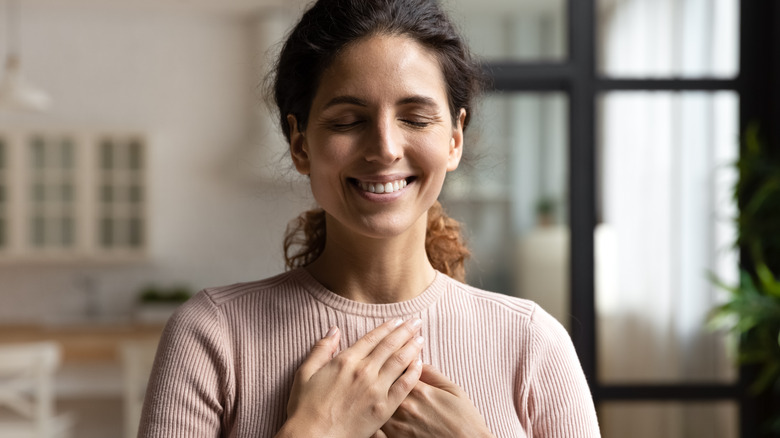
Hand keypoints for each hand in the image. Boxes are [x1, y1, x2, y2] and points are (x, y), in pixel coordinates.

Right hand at [278, 319, 423, 437]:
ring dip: (412, 347)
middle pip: (390, 346)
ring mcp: (376, 390)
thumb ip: (321, 349)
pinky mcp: (384, 408)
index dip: (387, 327)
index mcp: (345, 361)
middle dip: (405, 331)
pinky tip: (420, 364)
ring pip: (400, 362)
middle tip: (416, 321)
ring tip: (421, 337)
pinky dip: (414, 372)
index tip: (397, 320)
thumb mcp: (305, 373)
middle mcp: (363, 372)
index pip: (372, 338)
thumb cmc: (305, 408)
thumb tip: (334, 330)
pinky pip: (404, 386)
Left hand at [379, 365, 494, 437]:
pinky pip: (374, 431)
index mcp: (419, 390)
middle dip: (379, 378)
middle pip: (381, 385)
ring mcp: (397, 426)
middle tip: (380, 376)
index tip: (392, 359)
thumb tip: (416, 361)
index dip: (392, 361)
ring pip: (374, 406)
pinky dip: (372, 423)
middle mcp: (404, 406)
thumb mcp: (454, 391)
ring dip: (374, 398)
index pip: (395, 367)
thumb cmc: (465, 421)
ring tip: (375, 396)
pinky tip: (374, 418)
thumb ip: (433, 374)